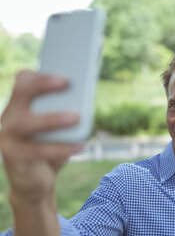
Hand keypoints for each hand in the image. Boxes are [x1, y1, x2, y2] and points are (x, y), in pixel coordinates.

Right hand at [0, 70, 82, 234]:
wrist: (34, 182)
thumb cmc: (49, 148)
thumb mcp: (58, 129)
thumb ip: (65, 112)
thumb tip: (86, 98)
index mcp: (20, 106)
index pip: (23, 81)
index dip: (40, 74)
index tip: (63, 71)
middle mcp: (10, 117)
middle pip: (20, 92)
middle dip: (42, 84)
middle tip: (66, 81)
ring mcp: (9, 138)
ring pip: (25, 123)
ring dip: (52, 118)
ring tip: (76, 116)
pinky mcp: (15, 158)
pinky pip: (38, 151)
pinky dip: (62, 148)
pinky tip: (81, 145)